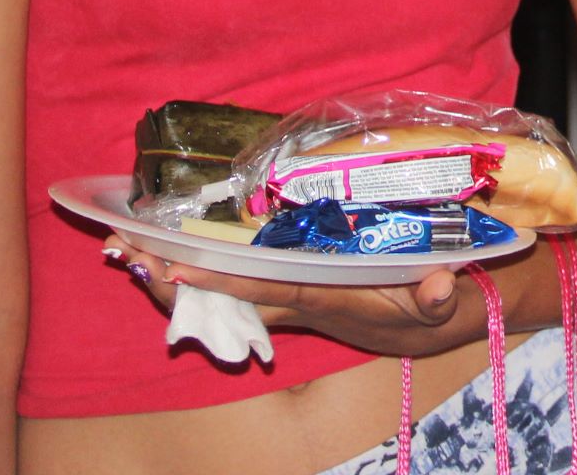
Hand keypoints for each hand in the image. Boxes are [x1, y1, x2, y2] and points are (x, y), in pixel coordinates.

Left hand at [106, 233, 474, 357]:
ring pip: (228, 294)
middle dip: (180, 281)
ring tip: (131, 252)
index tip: (177, 266)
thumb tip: (437, 285)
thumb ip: (441, 295)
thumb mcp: (450, 300)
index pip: (270, 288)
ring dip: (181, 277)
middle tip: (127, 255)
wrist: (442, 324)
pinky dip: (206, 274)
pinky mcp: (300, 291)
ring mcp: (299, 299)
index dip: (224, 279)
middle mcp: (305, 304)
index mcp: (333, 299)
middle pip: (230, 298)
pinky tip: (173, 257)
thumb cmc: (443, 303)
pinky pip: (244, 287)